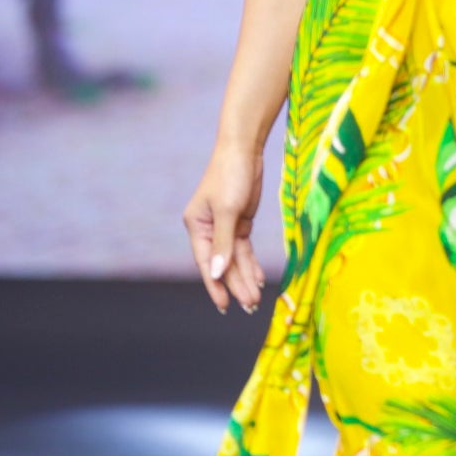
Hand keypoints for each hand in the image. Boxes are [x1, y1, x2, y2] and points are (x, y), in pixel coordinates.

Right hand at [183, 141, 267, 313]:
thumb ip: (224, 243)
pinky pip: (244, 249)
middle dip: (236, 285)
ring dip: (245, 278)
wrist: (244, 149)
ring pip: (235, 259)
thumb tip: (218, 273)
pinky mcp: (240, 222)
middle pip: (223, 264)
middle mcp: (208, 230)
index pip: (207, 263)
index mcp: (197, 227)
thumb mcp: (228, 211)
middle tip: (250, 306)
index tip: (224, 306)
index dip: (215, 286)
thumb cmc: (230, 175)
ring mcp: (224, 227)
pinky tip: (258, 279)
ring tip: (255, 299)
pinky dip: (251, 264)